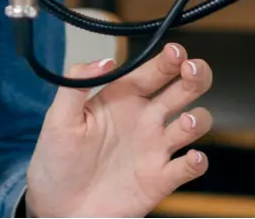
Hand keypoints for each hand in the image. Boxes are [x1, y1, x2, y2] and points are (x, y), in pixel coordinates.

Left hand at [24, 42, 211, 218]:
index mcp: (120, 98)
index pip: (151, 71)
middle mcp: (143, 119)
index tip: (175, 52)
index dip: (167, 59)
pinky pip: (189, 168)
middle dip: (194, 76)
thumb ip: (75, 83)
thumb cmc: (56, 160)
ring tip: (185, 121)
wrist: (59, 207)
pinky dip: (197, 162)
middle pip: (182, 90)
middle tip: (192, 70)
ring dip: (198, 119)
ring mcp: (154, 149)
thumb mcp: (58, 118)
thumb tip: (104, 60)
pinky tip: (190, 157)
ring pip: (193, 124)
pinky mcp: (160, 180)